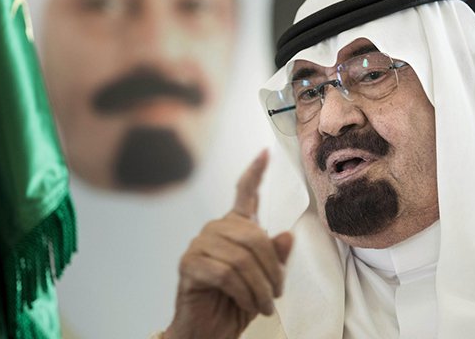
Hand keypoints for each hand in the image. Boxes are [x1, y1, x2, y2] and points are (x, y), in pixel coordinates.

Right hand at [164, 150, 292, 338]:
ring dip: (260, 287)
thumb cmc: (236, 303)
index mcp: (234, 229)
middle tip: (277, 293)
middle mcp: (215, 230)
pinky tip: (248, 305)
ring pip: (241, 257)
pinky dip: (244, 293)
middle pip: (254, 236)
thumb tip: (285, 236)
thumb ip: (274, 258)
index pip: (244, 194)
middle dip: (273, 269)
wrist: (209, 333)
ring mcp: (199, 245)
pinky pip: (226, 273)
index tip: (266, 152)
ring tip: (264, 305)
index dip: (255, 173)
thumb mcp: (265, 281)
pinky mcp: (189, 264)